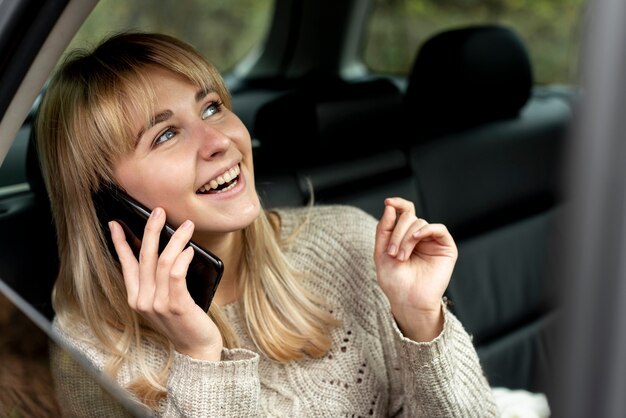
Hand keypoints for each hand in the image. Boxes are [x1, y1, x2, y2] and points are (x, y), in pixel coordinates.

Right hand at [109, 207, 222, 359]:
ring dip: (175, 240)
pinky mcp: (176, 306)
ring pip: (163, 262)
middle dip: (150, 230)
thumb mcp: (164, 300)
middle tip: (158, 211)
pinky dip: (182, 258)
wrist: (196, 348)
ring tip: (186, 226)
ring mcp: (158, 304)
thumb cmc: (183, 321)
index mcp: (136, 298)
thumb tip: (165, 249)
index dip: (120, 243)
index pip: (126, 265)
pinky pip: (176, 275)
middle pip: (144, 257)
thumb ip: (158, 280)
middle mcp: (142, 301)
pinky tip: (189, 249)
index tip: (115, 224)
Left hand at [374, 197, 456, 341]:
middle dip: (397, 232)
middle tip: (392, 253)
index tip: (388, 202)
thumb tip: (390, 206)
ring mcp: (433, 241)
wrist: (407, 301)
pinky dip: (426, 229)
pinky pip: (439, 229)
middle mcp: (420, 236)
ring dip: (406, 238)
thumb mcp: (381, 252)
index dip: (398, 204)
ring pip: (420, 223)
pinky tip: (417, 237)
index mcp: (404, 235)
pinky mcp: (446, 248)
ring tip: (401, 257)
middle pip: (409, 217)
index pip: (404, 212)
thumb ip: (384, 228)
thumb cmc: (394, 280)